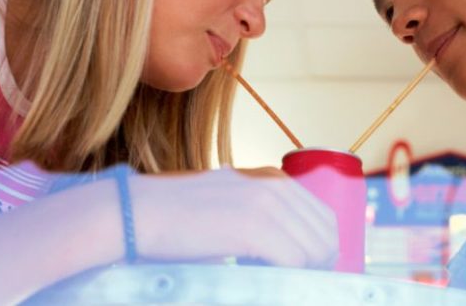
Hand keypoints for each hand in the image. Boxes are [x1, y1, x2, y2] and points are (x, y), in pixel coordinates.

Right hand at [130, 167, 338, 268]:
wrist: (139, 212)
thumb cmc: (180, 217)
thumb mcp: (231, 204)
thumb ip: (262, 215)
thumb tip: (290, 249)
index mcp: (273, 180)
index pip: (323, 217)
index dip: (322, 248)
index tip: (309, 271)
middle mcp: (276, 187)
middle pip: (325, 234)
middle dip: (319, 265)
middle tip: (298, 284)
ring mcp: (266, 205)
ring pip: (314, 250)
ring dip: (303, 274)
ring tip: (278, 282)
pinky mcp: (253, 227)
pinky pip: (294, 262)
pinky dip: (287, 279)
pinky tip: (264, 280)